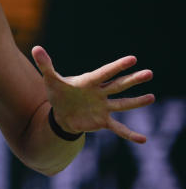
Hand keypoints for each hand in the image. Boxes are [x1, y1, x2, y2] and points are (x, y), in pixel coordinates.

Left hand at [31, 46, 154, 142]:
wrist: (60, 113)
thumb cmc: (58, 93)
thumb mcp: (50, 80)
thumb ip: (45, 65)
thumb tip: (36, 48)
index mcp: (89, 81)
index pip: (105, 73)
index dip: (117, 67)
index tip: (132, 59)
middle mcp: (100, 93)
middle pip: (118, 85)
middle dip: (133, 80)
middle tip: (149, 73)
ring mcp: (103, 107)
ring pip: (122, 104)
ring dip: (136, 102)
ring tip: (151, 97)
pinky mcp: (103, 121)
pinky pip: (118, 128)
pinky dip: (129, 134)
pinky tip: (143, 140)